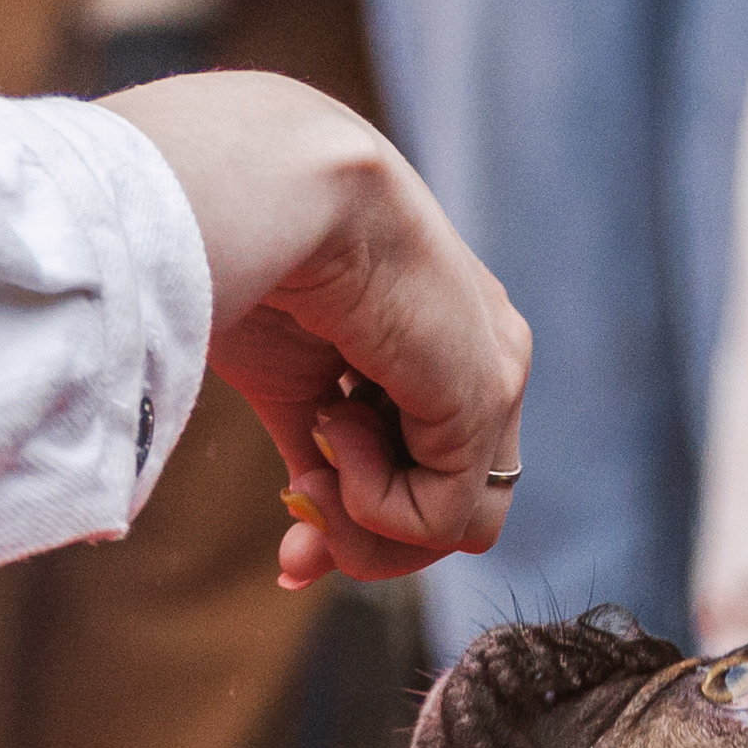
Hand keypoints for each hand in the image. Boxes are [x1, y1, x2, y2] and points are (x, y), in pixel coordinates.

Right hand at [103, 72, 529, 588]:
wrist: (271, 187)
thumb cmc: (255, 255)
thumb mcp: (288, 380)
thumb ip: (315, 454)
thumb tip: (306, 547)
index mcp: (439, 341)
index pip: (428, 471)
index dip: (359, 528)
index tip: (290, 560)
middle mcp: (480, 354)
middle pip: (447, 511)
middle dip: (365, 543)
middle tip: (297, 535)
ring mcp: (492, 373)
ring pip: (456, 528)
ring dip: (369, 528)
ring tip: (314, 465)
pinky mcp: (483, 393)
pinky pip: (443, 517)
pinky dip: (375, 506)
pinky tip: (333, 432)